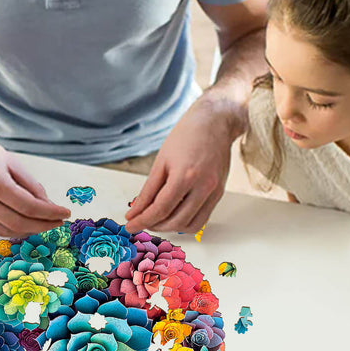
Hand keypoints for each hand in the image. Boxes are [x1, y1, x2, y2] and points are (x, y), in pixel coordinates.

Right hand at [0, 120, 69, 236]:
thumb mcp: (11, 161)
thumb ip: (30, 185)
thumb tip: (47, 204)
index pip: (30, 207)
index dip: (50, 214)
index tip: (64, 214)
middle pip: (20, 224)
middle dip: (42, 226)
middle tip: (56, 223)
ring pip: (6, 230)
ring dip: (28, 231)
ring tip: (42, 224)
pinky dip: (11, 228)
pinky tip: (23, 223)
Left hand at [124, 93, 245, 232]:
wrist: (215, 122)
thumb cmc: (186, 136)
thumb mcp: (161, 161)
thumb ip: (148, 190)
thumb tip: (136, 210)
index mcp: (185, 175)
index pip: (160, 208)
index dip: (142, 220)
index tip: (130, 225)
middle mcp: (203, 186)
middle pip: (175, 220)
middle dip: (154, 225)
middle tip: (140, 221)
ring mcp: (214, 191)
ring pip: (190, 225)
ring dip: (170, 227)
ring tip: (156, 219)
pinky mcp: (219, 193)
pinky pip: (202, 219)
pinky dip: (185, 223)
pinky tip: (173, 216)